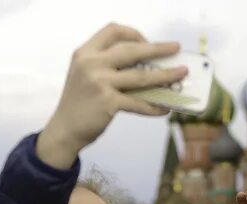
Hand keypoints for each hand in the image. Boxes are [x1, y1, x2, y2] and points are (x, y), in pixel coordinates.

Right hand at [37, 24, 185, 169]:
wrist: (64, 129)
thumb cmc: (79, 102)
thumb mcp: (85, 74)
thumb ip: (106, 63)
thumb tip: (144, 62)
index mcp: (86, 52)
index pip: (113, 30)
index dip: (134, 33)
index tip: (147, 42)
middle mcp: (92, 63)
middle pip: (132, 50)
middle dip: (158, 48)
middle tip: (176, 48)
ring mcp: (100, 82)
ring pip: (141, 76)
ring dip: (166, 75)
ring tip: (181, 74)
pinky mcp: (108, 103)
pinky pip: (139, 102)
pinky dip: (154, 106)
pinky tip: (166, 108)